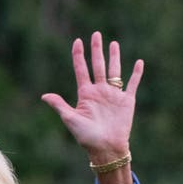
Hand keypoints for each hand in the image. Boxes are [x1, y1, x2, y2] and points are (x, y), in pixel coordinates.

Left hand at [40, 31, 142, 163]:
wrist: (106, 148)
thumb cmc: (86, 137)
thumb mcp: (71, 119)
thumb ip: (59, 105)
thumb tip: (44, 96)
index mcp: (85, 94)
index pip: (81, 70)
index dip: (78, 56)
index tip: (77, 41)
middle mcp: (99, 91)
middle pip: (97, 66)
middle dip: (96, 50)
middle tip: (96, 34)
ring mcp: (113, 95)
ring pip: (114, 71)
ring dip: (114, 57)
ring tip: (113, 43)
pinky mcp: (126, 101)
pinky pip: (132, 84)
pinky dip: (136, 73)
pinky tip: (138, 62)